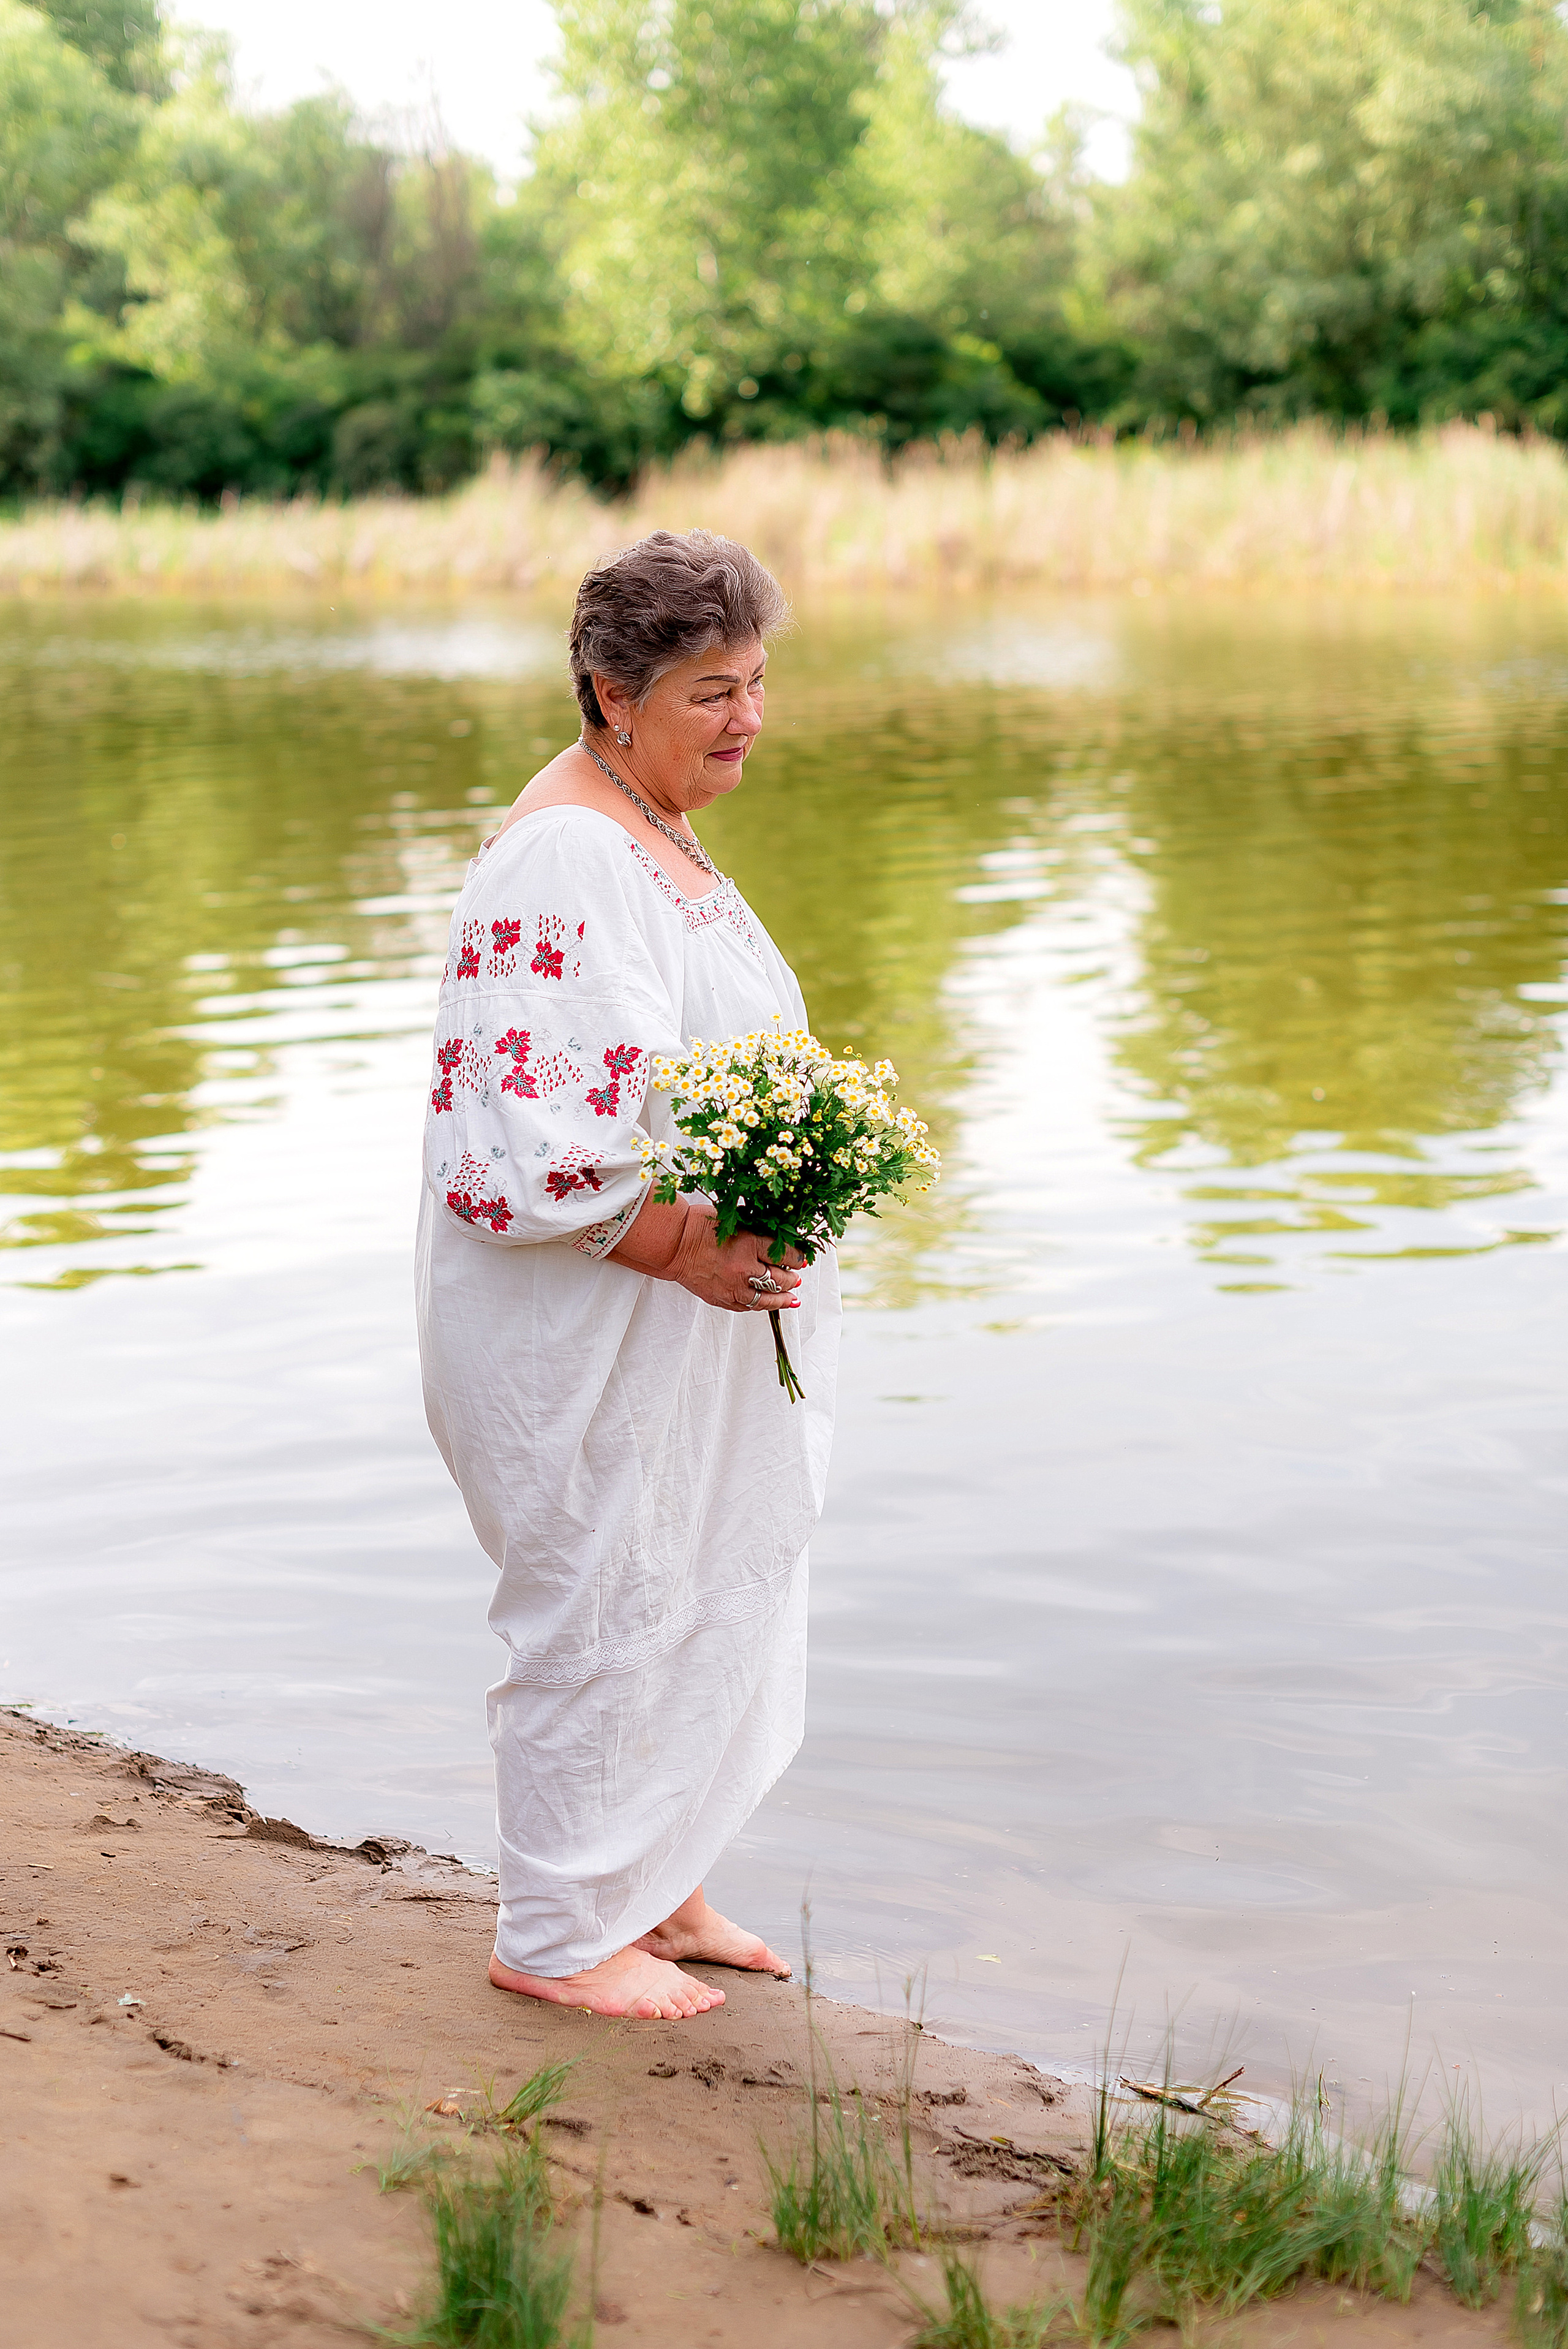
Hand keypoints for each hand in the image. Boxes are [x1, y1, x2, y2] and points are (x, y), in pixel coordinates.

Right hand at [679, 1221, 805, 1315]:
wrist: (672, 1244)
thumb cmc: (698, 1226)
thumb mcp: (733, 1220)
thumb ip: (754, 1232)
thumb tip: (776, 1239)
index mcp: (748, 1244)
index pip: (783, 1254)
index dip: (796, 1257)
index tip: (801, 1258)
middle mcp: (743, 1268)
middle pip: (778, 1279)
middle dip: (792, 1279)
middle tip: (797, 1277)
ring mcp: (732, 1287)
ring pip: (765, 1299)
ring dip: (782, 1299)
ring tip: (792, 1299)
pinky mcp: (721, 1299)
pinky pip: (746, 1307)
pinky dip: (759, 1306)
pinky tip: (767, 1305)